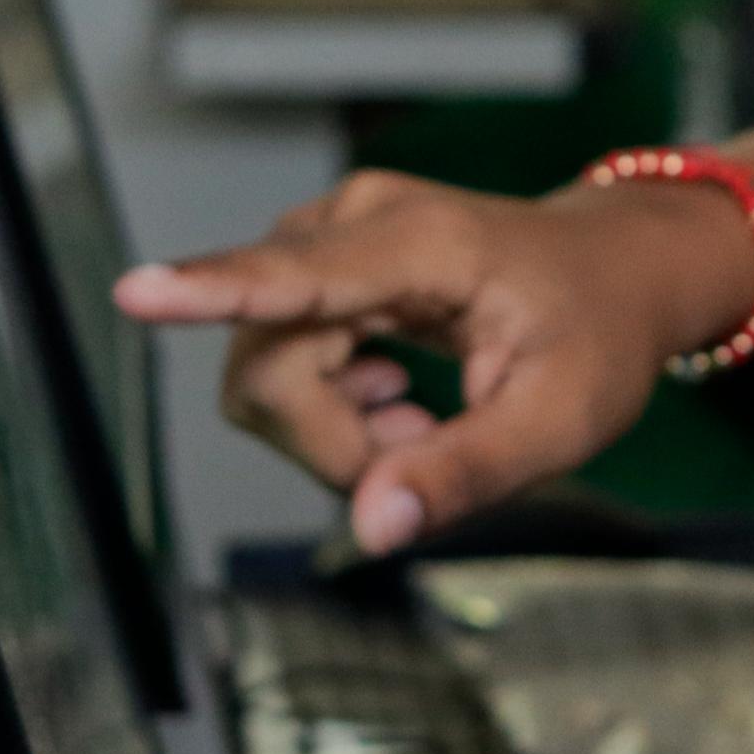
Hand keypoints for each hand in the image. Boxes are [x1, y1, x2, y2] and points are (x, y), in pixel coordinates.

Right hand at [115, 168, 753, 553]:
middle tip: (422, 449)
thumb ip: (466, 472)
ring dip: (336, 432)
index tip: (134, 292)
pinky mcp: (315, 272)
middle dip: (332, 443)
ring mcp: (325, 244)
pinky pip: (276, 368)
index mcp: (417, 244)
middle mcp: (351, 225)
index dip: (209, 290)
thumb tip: (370, 528)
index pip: (296, 278)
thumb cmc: (599, 334)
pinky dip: (334, 412)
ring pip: (263, 378)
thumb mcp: (562, 418)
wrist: (619, 273)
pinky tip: (400, 404)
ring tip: (422, 422)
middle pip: (268, 369)